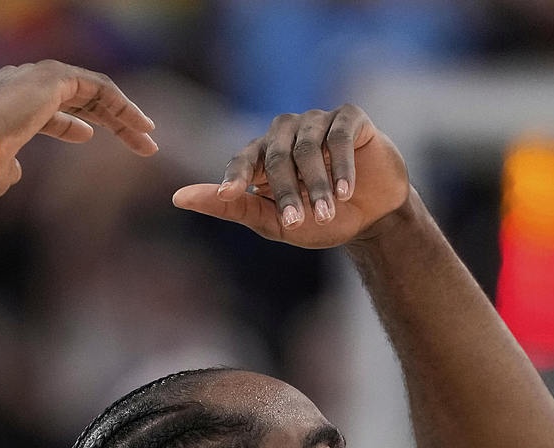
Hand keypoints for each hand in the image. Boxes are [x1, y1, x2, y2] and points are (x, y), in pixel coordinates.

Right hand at [0, 60, 156, 201]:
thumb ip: (10, 169)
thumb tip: (18, 173)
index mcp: (10, 105)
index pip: (48, 108)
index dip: (72, 123)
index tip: (91, 137)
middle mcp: (23, 84)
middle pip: (78, 98)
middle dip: (109, 120)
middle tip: (138, 141)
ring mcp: (37, 77)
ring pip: (93, 91)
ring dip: (123, 114)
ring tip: (148, 136)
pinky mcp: (53, 77)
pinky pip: (99, 88)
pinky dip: (121, 104)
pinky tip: (140, 124)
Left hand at [171, 106, 409, 247]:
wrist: (375, 217)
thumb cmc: (322, 220)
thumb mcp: (277, 223)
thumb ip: (234, 209)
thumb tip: (178, 198)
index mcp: (264, 154)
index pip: (242, 160)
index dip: (235, 177)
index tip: (228, 195)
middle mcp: (287, 131)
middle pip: (276, 156)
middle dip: (288, 193)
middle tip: (298, 223)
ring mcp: (318, 121)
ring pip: (307, 147)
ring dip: (317, 184)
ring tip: (327, 212)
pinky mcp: (350, 118)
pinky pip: (338, 137)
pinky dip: (341, 166)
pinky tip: (346, 192)